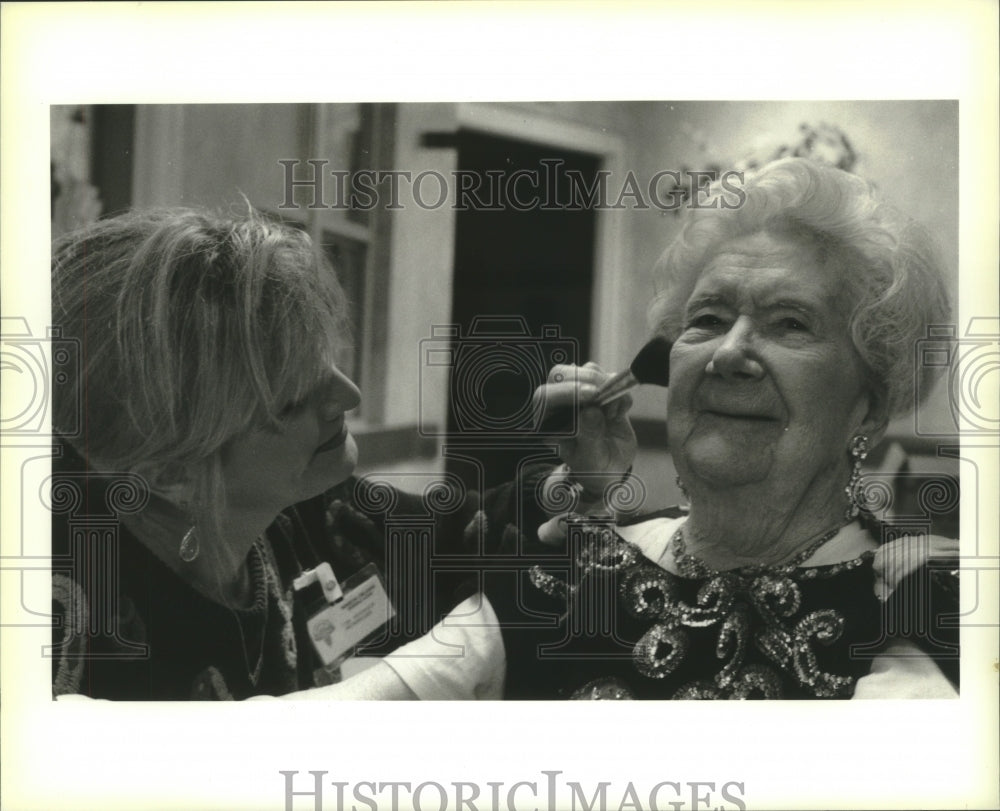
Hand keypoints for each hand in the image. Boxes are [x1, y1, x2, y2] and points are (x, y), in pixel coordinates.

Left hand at [533, 362, 637, 496]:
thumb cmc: (594, 466)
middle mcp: (559, 404)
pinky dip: (619, 390)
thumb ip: (589, 438)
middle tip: (605, 396)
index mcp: (548, 422)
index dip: (566, 391)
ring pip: (587, 370)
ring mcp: (579, 393)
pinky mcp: (599, 389)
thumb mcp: (592, 460)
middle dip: (586, 379)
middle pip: (562, 374)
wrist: (611, 466)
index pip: (545, 397)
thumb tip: (591, 411)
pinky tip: (620, 412)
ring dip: (606, 385)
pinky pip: (608, 376)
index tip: (591, 395)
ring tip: (613, 414)